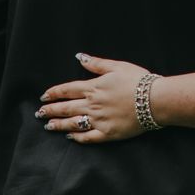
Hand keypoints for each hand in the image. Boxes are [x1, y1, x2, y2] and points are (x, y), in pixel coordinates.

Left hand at [36, 53, 151, 143]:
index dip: (53, 93)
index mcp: (93, 88)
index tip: (43, 96)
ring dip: (58, 125)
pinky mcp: (107, 133)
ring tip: (48, 126)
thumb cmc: (138, 80)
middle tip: (39, 113)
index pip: (67, 90)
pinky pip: (88, 137)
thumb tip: (79, 57)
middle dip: (50, 110)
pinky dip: (77, 137)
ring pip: (72, 123)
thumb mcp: (117, 66)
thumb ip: (96, 64)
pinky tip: (70, 137)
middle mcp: (92, 105)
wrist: (155, 100)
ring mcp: (99, 120)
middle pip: (65, 108)